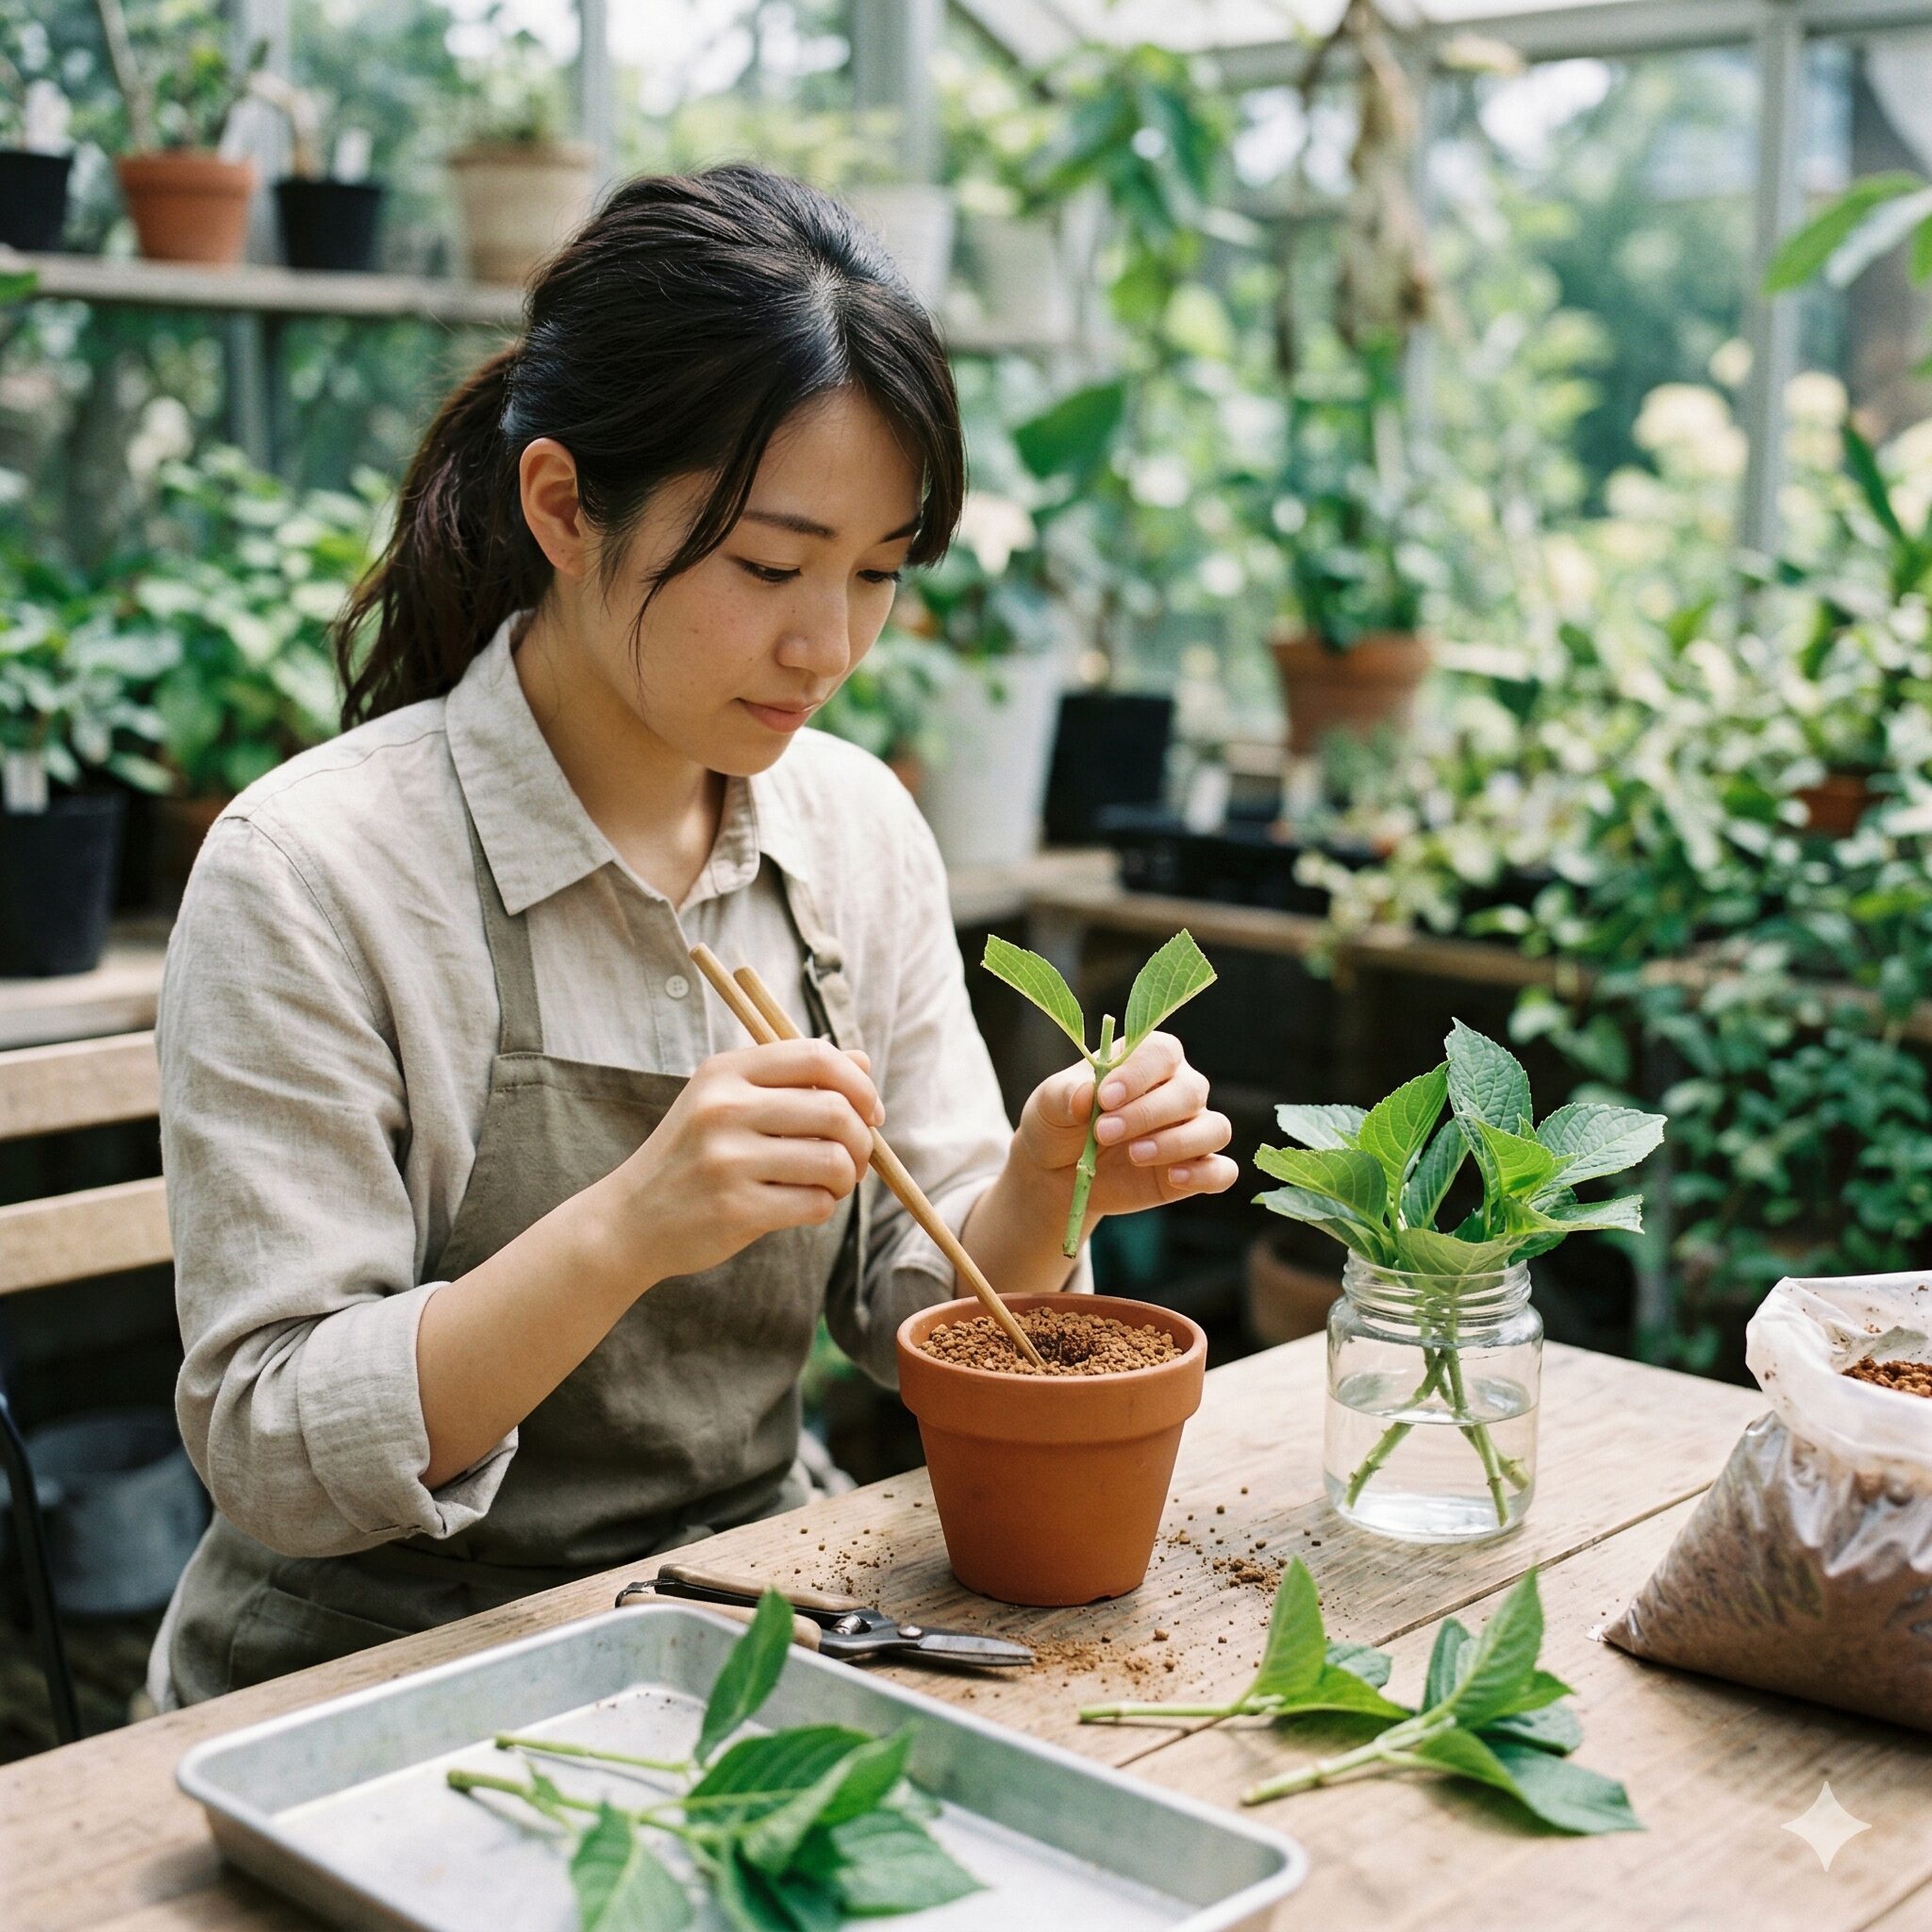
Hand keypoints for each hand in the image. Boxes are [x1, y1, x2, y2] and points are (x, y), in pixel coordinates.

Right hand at [598, 1039, 881, 1286]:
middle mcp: (724, 1109)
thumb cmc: (691, 1157)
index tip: (870, 1112)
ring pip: (832, 1161)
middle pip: (835, 1110)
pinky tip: (803, 1205)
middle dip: (861, 1139)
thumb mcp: (726, 1101)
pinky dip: (823, 1206)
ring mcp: (727, 1160)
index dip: (858, 1084)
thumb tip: (863, 1061)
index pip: (816, 1056)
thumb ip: (792, 1078)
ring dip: (847, 1177)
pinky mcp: (735, 1209)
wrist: (629, 1219)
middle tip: (855, 1158)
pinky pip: (815, 1203)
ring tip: (832, 1184)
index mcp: (725, 1072)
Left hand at [1015, 1031, 1237, 1222]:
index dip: (1138, 1074)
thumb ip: (1065, 1094)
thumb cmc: (1060, 1123)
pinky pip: (1221, 1171)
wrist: (1059, 1172)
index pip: (1162, 1052)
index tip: (1104, 1098)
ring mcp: (1190, 1130)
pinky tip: (1172, 1178)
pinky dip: (1205, 1174)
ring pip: (1214, 1128)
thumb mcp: (1048, 1104)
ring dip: (1177, 1143)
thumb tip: (1086, 1095)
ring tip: (1134, 1155)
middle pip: (1190, 1091)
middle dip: (1147, 1113)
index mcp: (1147, 1059)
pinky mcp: (1194, 1169)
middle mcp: (1178, 1089)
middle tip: (1104, 1132)